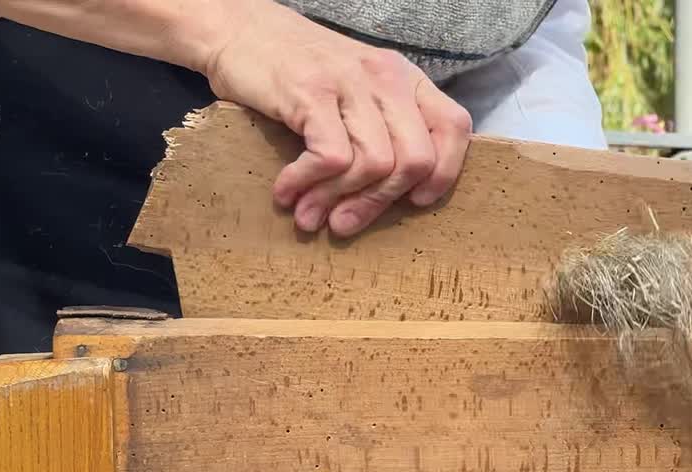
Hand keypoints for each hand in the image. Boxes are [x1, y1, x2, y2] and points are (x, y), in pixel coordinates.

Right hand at [200, 1, 471, 235]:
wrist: (237, 28)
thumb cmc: (298, 71)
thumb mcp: (356, 91)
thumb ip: (381, 130)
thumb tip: (391, 200)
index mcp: (406, 79)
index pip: (454, 127)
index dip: (444, 173)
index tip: (415, 202)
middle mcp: (386, 77)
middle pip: (415, 159)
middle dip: (380, 203)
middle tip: (345, 223)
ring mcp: (350, 82)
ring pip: (375, 165)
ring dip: (338, 201)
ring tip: (309, 216)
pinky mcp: (311, 91)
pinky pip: (331, 157)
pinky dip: (309, 184)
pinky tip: (287, 191)